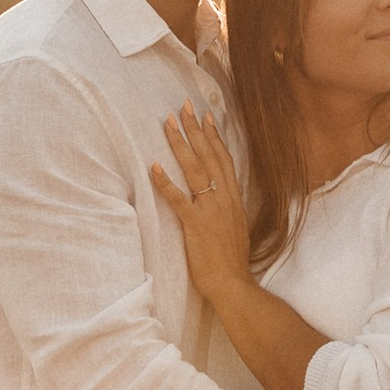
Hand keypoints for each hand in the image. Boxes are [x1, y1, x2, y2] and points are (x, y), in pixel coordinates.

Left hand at [150, 105, 254, 311]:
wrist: (233, 283)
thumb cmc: (231, 260)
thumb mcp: (234, 226)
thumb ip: (226, 207)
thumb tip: (217, 195)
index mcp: (233, 199)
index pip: (224, 159)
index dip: (214, 136)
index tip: (207, 116)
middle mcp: (224, 199)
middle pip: (209, 156)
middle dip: (196, 130)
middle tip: (184, 106)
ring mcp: (211, 211)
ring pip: (195, 170)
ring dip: (181, 145)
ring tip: (168, 124)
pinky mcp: (197, 225)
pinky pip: (179, 199)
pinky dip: (167, 182)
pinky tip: (155, 167)